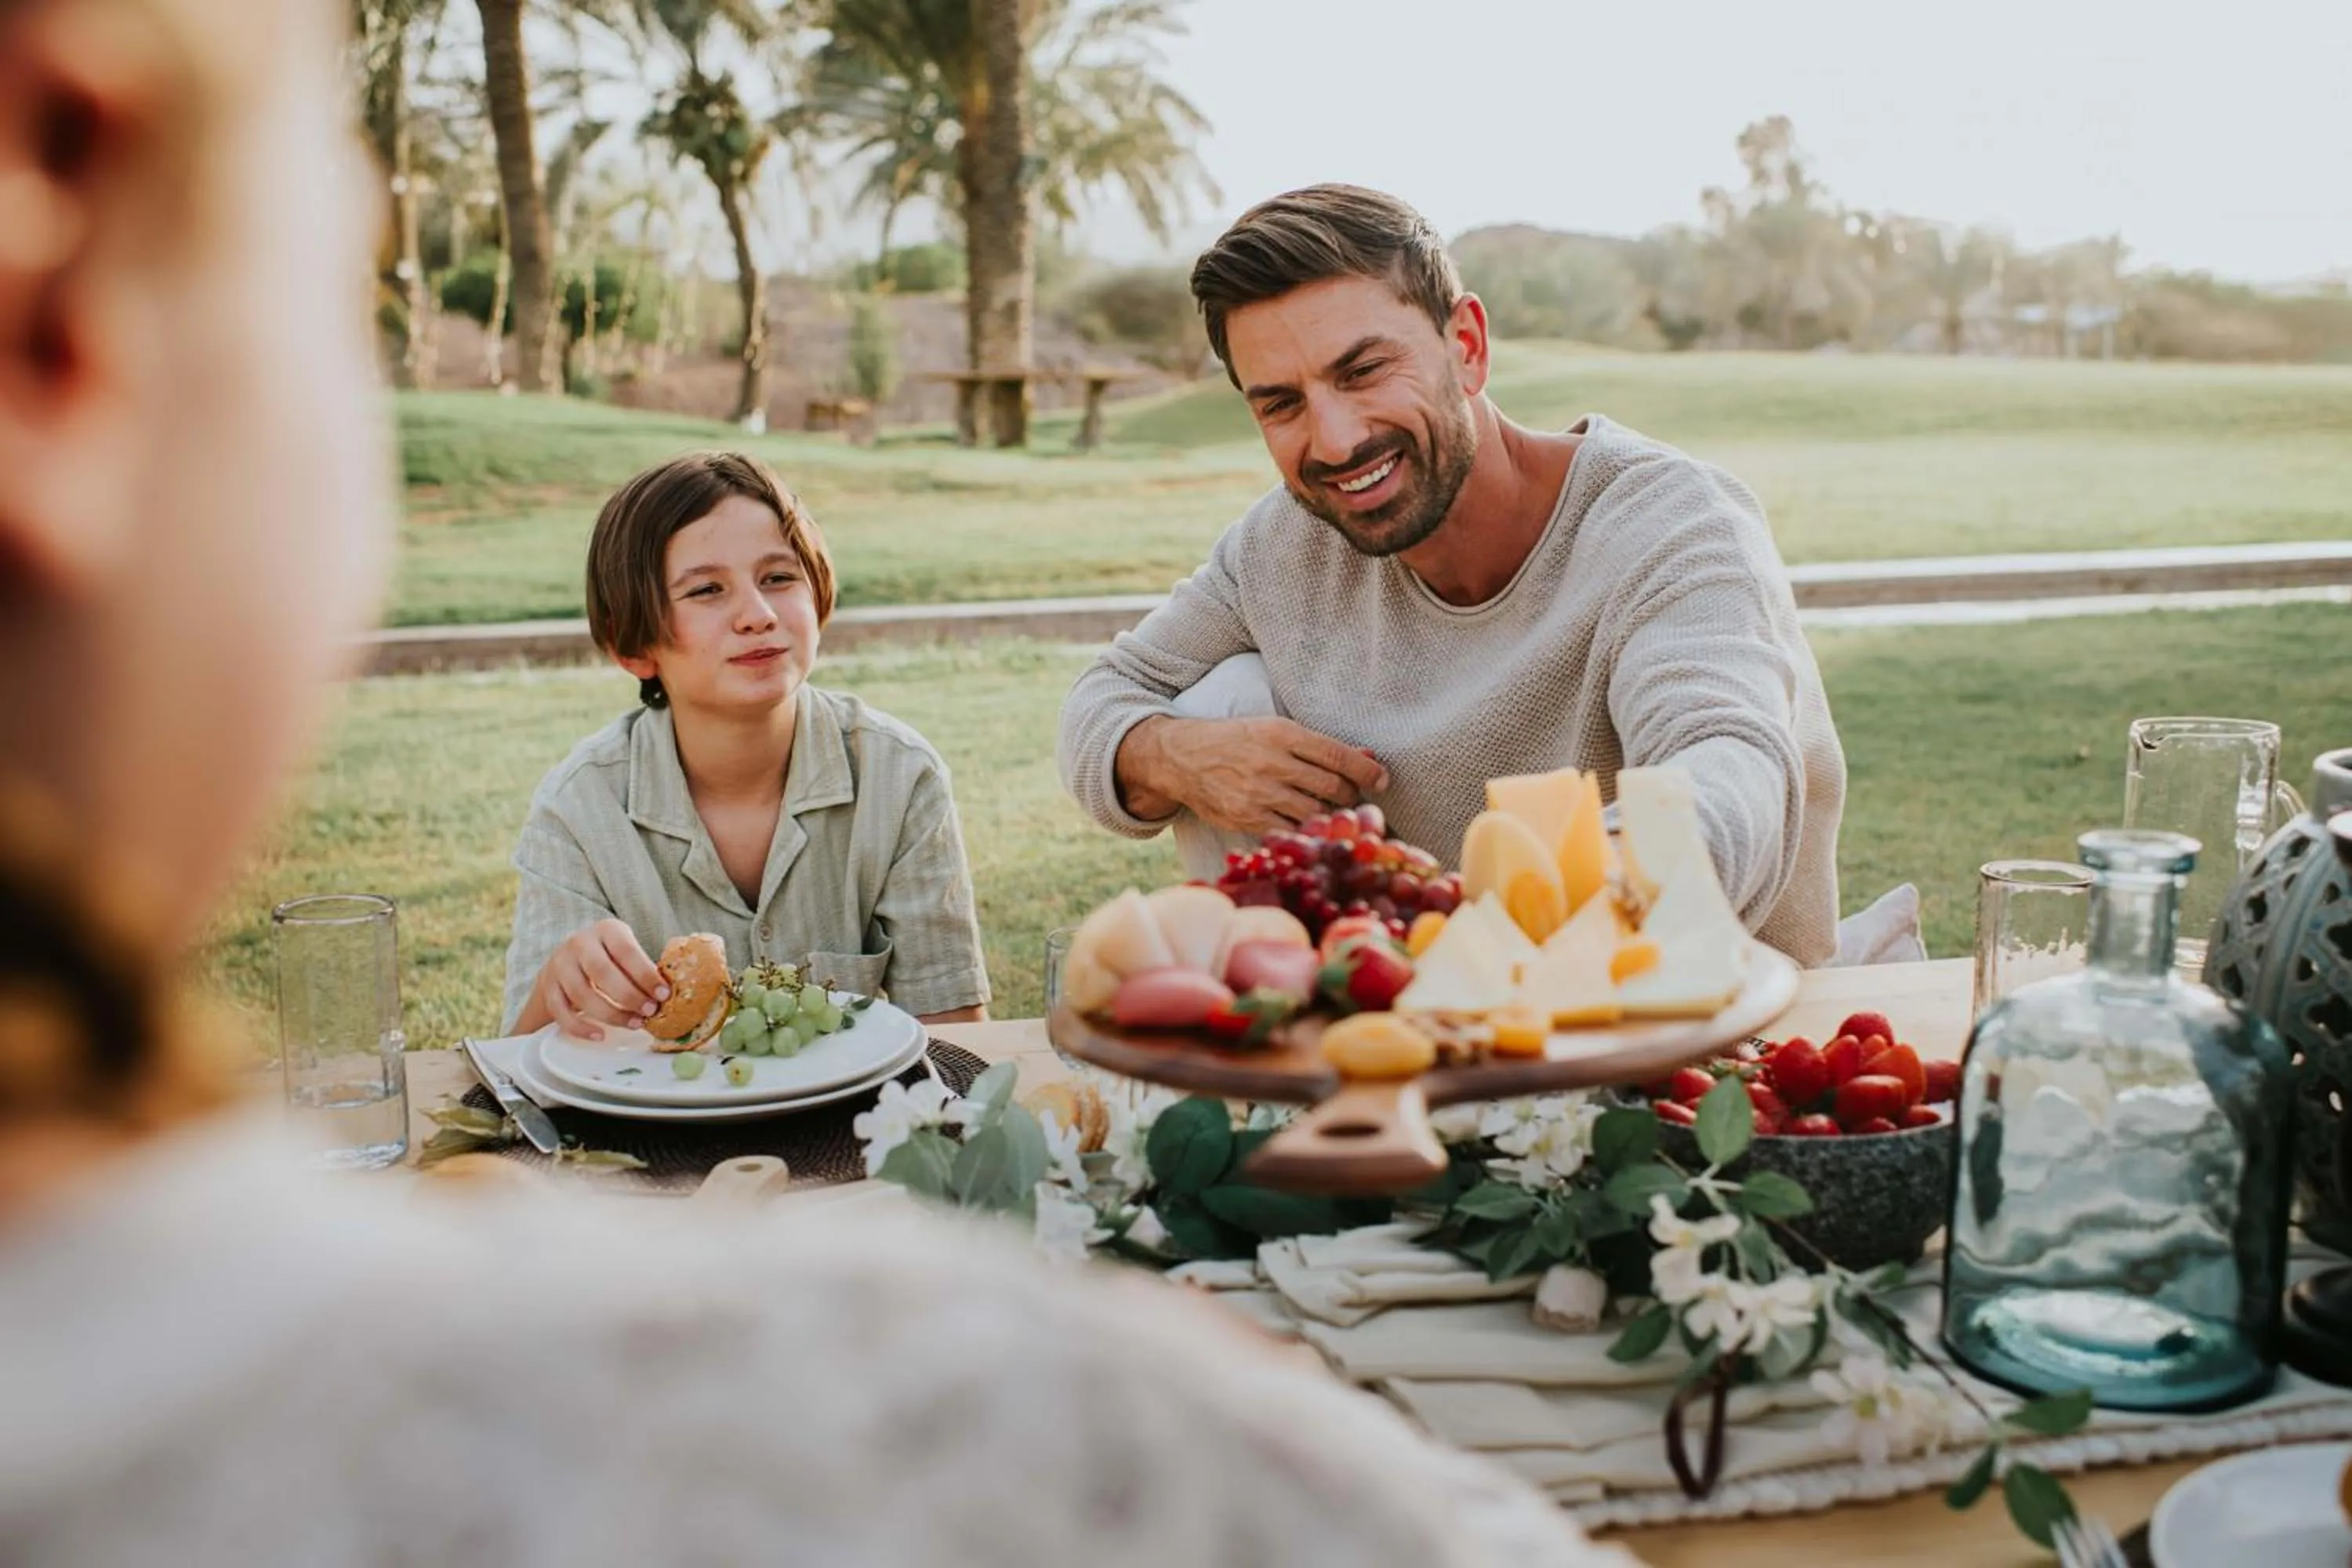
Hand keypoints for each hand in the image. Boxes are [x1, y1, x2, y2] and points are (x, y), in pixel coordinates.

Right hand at [536, 919, 667, 1040]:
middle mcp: (579, 943)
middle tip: (650, 1012)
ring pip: (581, 994)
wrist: (567, 960)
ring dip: (611, 1014)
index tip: (663, 994)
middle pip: (602, 972)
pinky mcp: (548, 987)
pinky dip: (581, 1027)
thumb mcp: (626, 952)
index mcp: (606, 930)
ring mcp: (559, 965)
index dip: (645, 974)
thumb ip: (642, 968)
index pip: (626, 950)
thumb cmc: (609, 958)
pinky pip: (561, 1012)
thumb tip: (667, 994)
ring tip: (634, 1024)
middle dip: (629, 996)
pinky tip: (600, 1035)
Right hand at [1118, 716, 1388, 835]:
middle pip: (1332, 787)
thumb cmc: (1237, 740)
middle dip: (1351, 796)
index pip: (1337, 755)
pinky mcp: (1247, 819)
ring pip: (1315, 814)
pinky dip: (1305, 831)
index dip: (1366, 771)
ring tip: (1332, 813)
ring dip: (1330, 817)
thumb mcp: (1274, 730)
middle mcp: (1272, 763)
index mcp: (1282, 733)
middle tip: (1353, 798)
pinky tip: (1308, 826)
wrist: (1182, 758)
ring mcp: (1259, 794)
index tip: (1382, 780)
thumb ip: (1319, 746)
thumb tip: (1368, 758)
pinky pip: (1290, 831)